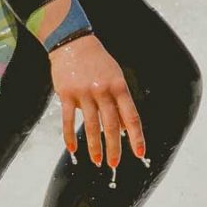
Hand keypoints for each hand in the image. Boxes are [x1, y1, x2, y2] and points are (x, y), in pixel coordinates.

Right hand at [48, 32, 146, 169]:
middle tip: (114, 164)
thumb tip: (123, 128)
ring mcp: (84, 93)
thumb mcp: (115, 76)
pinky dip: (69, 136)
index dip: (136, 137)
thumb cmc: (97, 62)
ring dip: (94, 146)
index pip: (131, 116)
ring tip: (97, 161)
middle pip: (110, 125)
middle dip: (114, 148)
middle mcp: (103, 91)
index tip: (139, 153)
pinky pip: (68, 119)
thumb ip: (119, 101)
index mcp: (119, 86)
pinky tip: (73, 149)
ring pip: (90, 125)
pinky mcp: (66, 94)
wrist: (72, 42)